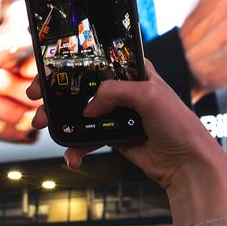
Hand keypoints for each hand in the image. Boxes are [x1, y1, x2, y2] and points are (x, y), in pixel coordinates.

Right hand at [26, 60, 226, 225]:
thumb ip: (114, 93)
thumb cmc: (179, 124)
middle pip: (83, 88)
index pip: (98, 61)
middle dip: (58, 96)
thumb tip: (88, 108)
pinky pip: (88, 139)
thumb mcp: (149, 96)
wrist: (188, 164)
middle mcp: (125, 91)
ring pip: (81, 115)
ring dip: (61, 123)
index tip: (48, 72)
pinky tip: (72, 157)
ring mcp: (118, 115)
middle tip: (38, 101)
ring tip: (44, 128)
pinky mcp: (115, 137)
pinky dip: (77, 148)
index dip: (71, 64)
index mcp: (134, 72)